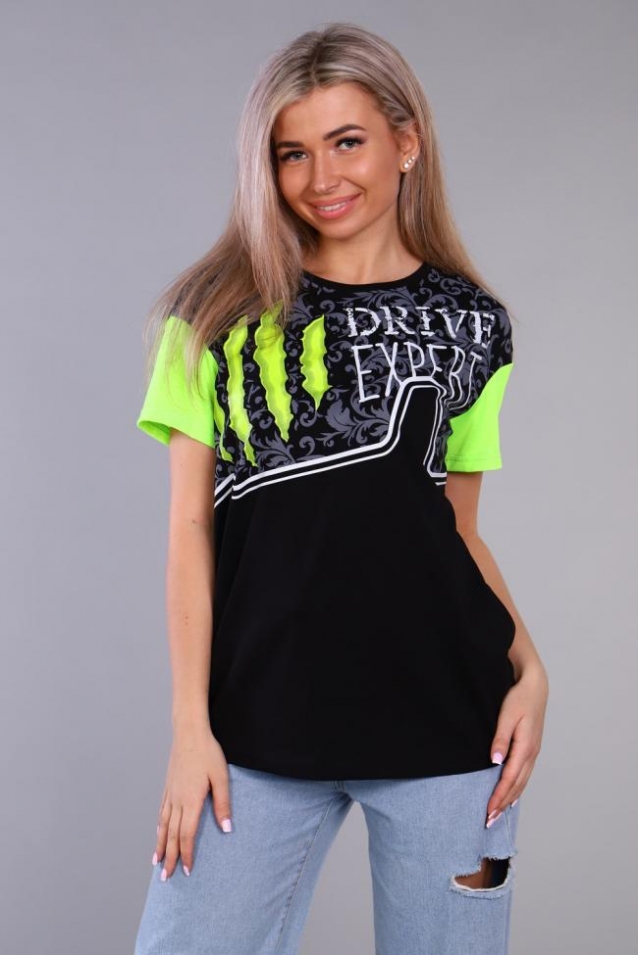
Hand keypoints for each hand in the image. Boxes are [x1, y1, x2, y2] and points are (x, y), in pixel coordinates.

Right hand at [152, 726, 232, 879]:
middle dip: (169, 857)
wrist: (189, 733)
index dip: (186, 854)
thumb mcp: (221, 777)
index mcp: (191, 801)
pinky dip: (159, 827)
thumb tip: (226, 829)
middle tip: (165, 878)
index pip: (186, 834)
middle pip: (171, 835)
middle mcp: (177, 801)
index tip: (187, 870)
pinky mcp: (168, 786)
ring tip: (156, 862)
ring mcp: (170, 793)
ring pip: (163, 826)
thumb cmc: (208, 753)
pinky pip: (161, 812)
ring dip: (160, 845)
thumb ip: (223, 804)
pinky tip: (158, 833)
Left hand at [485, 662, 548, 825]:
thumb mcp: (507, 716)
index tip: (487, 812)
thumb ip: (500, 739)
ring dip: (509, 799)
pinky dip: (516, 788)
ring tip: (497, 814)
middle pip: (516, 786)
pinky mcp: (531, 749)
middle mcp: (531, 754)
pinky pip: (524, 775)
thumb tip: (494, 762)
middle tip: (489, 821)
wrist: (535, 686)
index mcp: (525, 748)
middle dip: (502, 805)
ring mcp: (533, 752)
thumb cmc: (519, 698)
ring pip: (521, 782)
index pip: (509, 779)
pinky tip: (512, 795)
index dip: (498, 797)